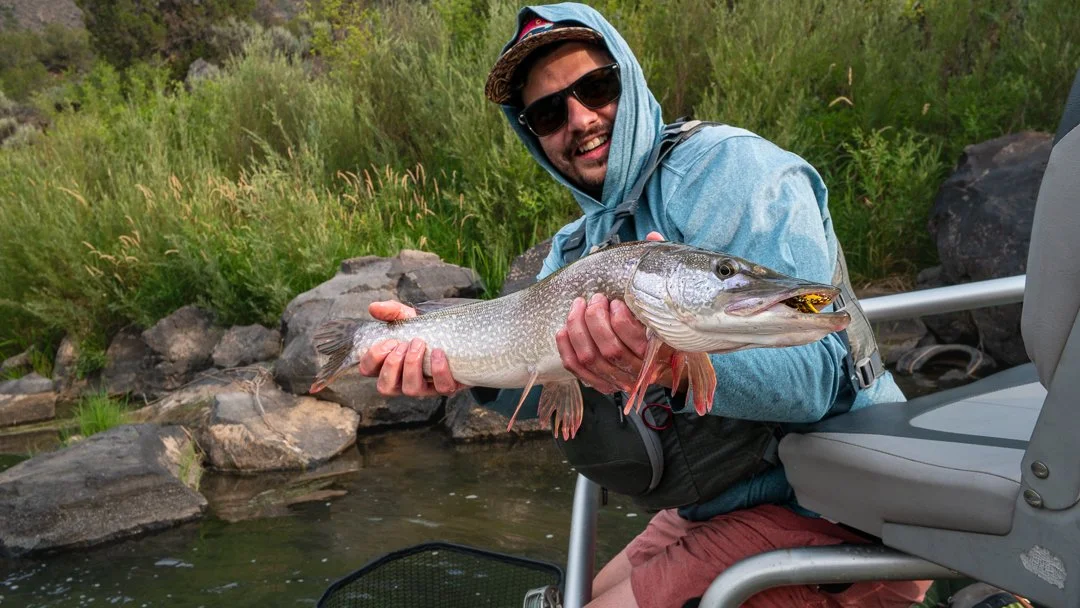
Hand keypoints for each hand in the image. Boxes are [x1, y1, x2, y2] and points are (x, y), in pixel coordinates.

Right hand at [357, 301, 466, 396]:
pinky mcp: (446, 387)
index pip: (367, 370)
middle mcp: (402, 380)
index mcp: (388, 364)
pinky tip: (438, 352)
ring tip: (419, 343)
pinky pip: (441, 388)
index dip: (373, 358)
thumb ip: (391, 311)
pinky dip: (438, 370)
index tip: (389, 340)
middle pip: (385, 387)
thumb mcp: (408, 318)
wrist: (457, 336)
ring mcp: (424, 387)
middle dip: (392, 364)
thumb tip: (373, 307)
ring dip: (412, 366)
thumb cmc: (426, 330)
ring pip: (411, 390)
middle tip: (403, 343)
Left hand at [555, 232, 673, 393]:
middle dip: (594, 320)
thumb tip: (653, 238)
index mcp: (660, 352)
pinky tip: (563, 329)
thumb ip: (658, 271)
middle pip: (609, 351)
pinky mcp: (602, 383)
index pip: (635, 342)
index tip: (614, 301)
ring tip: (577, 306)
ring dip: (577, 330)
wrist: (665, 358)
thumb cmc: (661, 322)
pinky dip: (566, 349)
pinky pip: (577, 370)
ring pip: (590, 359)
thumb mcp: (664, 299)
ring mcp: (620, 380)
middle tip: (594, 299)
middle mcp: (640, 372)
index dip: (619, 321)